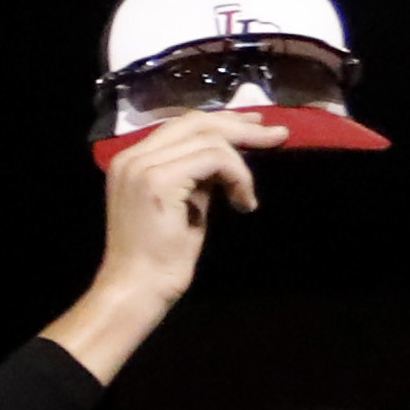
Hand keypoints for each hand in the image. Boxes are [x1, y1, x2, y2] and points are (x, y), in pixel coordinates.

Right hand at [67, 107, 276, 347]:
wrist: (138, 287)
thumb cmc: (160, 256)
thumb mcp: (184, 203)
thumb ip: (197, 175)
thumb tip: (229, 155)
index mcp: (131, 161)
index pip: (182, 125)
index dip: (223, 122)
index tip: (256, 127)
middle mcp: (131, 157)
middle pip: (196, 122)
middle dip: (241, 127)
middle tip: (278, 135)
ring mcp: (142, 167)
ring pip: (209, 139)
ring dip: (242, 163)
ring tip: (249, 193)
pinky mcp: (158, 180)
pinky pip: (215, 158)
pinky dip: (238, 176)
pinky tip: (243, 202)